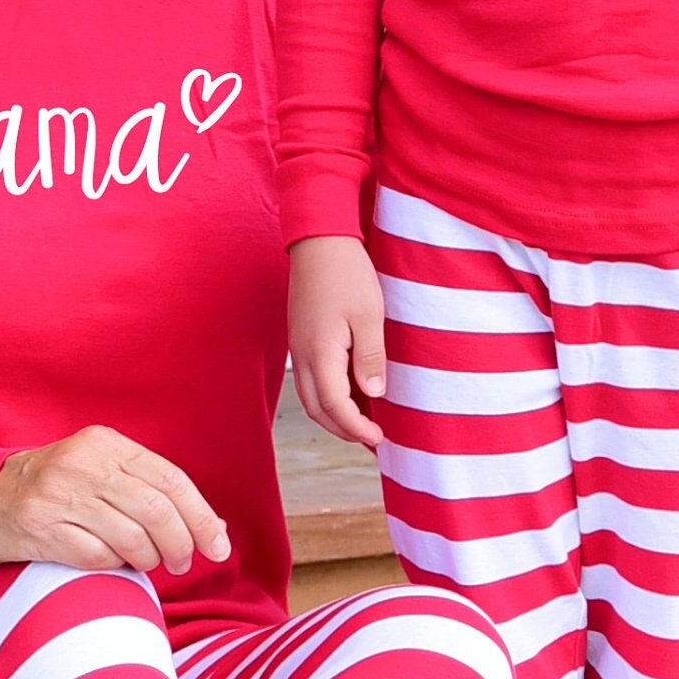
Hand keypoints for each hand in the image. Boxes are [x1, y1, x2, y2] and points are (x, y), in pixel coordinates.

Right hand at [0, 426, 230, 574]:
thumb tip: (214, 528)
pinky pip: (96, 557)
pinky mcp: (38, 527)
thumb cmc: (58, 489)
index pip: (171, 480)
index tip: (219, 548)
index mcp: (106, 443)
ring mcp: (58, 495)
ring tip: (145, 564)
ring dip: (148, 560)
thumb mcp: (101, 471)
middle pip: (156, 511)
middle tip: (181, 565)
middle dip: (180, 545)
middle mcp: (83, 463)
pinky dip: (113, 567)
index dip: (202, 518)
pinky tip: (110, 562)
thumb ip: (151, 491)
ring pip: (130, 538)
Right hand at [288, 235, 387, 448]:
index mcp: (320, 353)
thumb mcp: (369, 315)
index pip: (335, 407)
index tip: (379, 438)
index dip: (357, 428)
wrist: (318, 239)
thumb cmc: (346, 272)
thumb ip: (370, 358)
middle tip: (372, 439)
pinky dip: (329, 397)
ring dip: (334, 416)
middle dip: (343, 431)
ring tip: (362, 423)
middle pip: (317, 410)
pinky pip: (312, 379)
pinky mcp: (302, 338)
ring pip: (310, 398)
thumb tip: (374, 395)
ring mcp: (300, 347)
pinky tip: (351, 393)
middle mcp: (304, 355)